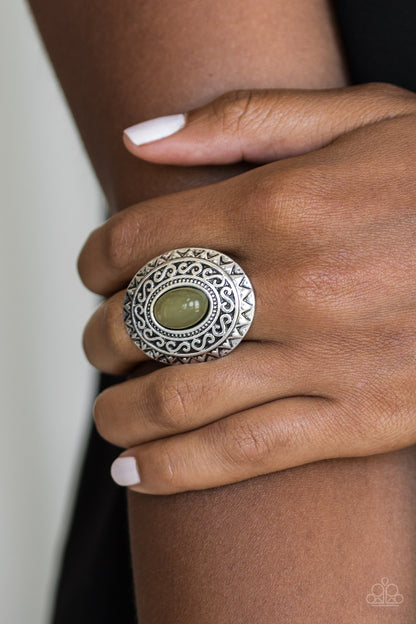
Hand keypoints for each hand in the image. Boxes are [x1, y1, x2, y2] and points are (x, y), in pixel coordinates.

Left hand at [79, 84, 415, 493]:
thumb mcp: (357, 118)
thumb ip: (241, 120)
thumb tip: (140, 138)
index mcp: (282, 202)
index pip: (142, 239)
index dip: (97, 260)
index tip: (94, 274)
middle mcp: (295, 282)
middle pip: (150, 321)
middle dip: (104, 339)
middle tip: (101, 345)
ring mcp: (326, 357)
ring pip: (183, 398)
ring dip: (124, 412)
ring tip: (109, 415)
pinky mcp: (361, 417)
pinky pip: (246, 453)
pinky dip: (178, 471)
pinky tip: (139, 473)